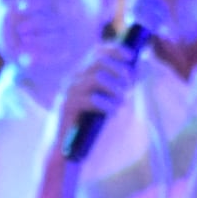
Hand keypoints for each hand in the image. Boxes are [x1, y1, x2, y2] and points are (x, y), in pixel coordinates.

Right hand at [53, 31, 149, 153]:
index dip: (115, 50)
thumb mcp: (100, 99)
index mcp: (80, 74)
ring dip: (115, 89)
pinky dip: (107, 104)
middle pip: (99, 62)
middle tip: (130, 85)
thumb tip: (133, 73)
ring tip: (122, 101)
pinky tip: (114, 111)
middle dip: (119, 71)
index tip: (131, 56)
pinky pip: (91, 99)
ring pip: (97, 78)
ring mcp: (68, 92)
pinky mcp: (67, 106)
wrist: (63, 146)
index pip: (96, 51)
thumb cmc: (85, 123)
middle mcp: (72, 78)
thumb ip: (112, 85)